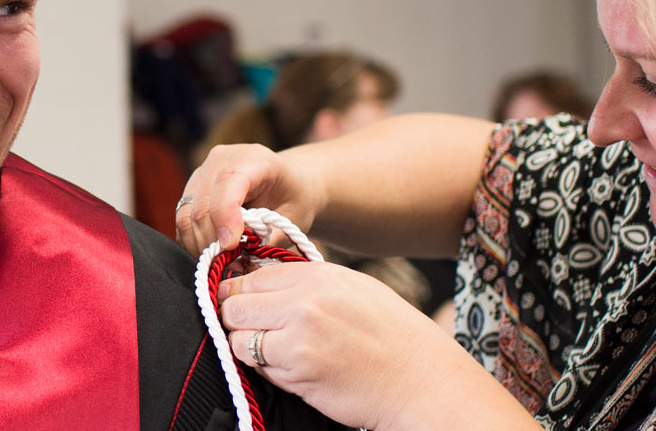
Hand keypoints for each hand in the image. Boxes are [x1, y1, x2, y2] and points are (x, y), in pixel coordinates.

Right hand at [175, 144, 323, 255]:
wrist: (289, 183)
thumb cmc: (294, 200)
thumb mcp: (292, 220)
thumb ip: (267, 240)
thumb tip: (237, 261)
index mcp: (255, 160)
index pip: (228, 183)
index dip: (225, 218)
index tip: (231, 247)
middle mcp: (222, 158)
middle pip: (203, 205)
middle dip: (213, 242)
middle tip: (230, 264)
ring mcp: (203, 170)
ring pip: (186, 215)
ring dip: (200, 245)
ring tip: (222, 262)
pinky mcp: (192, 186)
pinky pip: (182, 219)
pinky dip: (193, 241)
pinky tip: (212, 252)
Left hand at [217, 262, 535, 429]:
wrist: (421, 380)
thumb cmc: (392, 338)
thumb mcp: (353, 290)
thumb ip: (307, 284)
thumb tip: (260, 281)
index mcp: (318, 275)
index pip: (252, 275)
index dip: (240, 292)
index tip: (244, 306)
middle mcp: (305, 299)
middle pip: (234, 302)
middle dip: (236, 319)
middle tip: (254, 332)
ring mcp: (299, 333)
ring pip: (237, 335)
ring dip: (246, 346)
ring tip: (275, 353)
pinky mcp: (297, 367)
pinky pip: (253, 364)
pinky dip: (262, 368)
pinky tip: (289, 370)